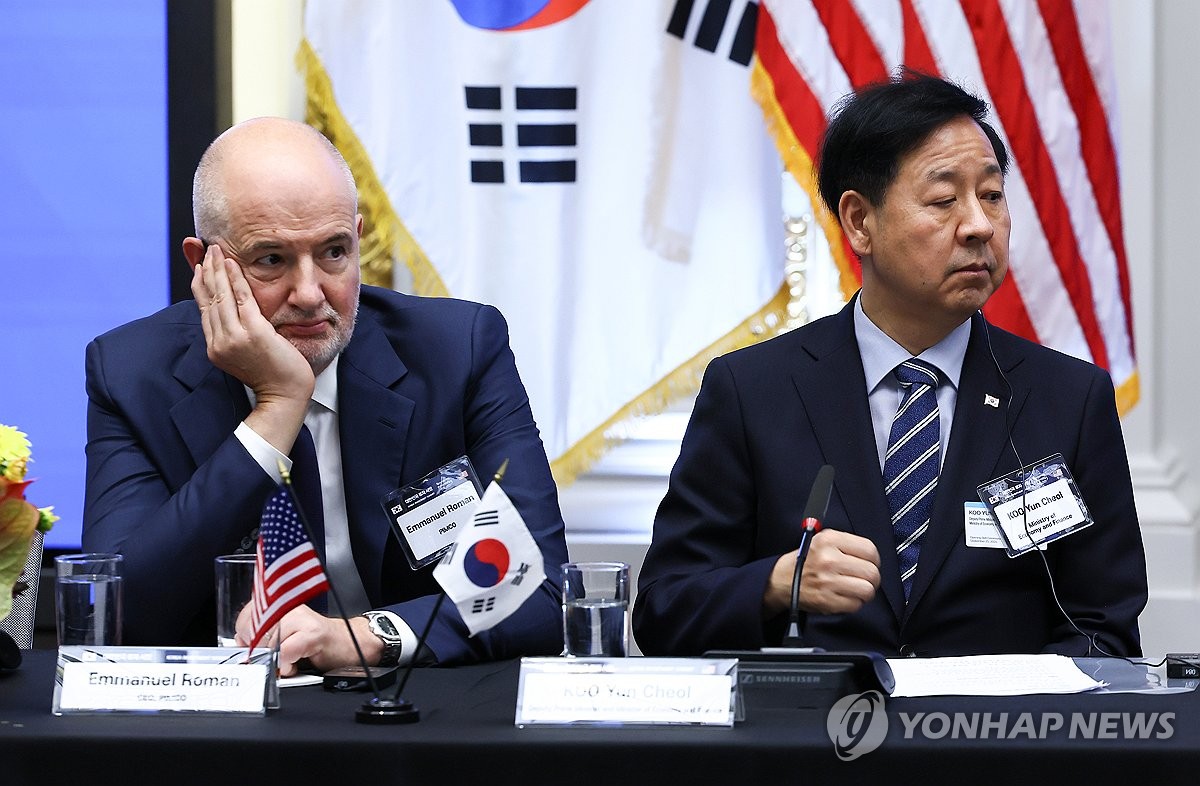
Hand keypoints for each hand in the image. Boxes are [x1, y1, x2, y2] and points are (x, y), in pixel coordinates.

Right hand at [191, 244, 312, 450]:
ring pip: (220, 295)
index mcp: (216, 348)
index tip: (200, 268)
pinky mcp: (253, 332)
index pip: (204, 310)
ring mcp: (234, 337)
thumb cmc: (272, 376)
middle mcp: (219, 342)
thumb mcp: (247, 356)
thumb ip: (237, 336)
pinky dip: (235, 278)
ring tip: (215, 250)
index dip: (201, 286)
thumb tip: (235, 319)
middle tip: (205, 249)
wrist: (285, 396)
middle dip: (206, 271)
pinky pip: (240, 298)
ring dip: (218, 269)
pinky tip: (232, 263)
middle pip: (208, 299)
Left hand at [235, 603, 382, 676]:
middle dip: (258, 652)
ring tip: (289, 661)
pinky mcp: (313, 632)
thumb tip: (240, 646)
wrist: (354, 642)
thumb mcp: (285, 637)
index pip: (246, 617)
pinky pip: (286, 651)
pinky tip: (296, 663)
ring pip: (269, 642)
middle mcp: (289, 606)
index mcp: (280, 604)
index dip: (244, 638)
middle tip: (274, 658)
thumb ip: (262, 637)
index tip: (253, 648)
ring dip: (275, 660)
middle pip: (253, 630)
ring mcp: (301, 617)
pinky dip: (287, 663)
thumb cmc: (319, 643)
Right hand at [764, 529, 880, 616]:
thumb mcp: (822, 541)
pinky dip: (853, 603)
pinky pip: (855, 605)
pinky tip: (845, 597)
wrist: (781, 580)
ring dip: (865, 592)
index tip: (870, 564)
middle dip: (872, 579)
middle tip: (865, 580)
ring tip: (856, 589)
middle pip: (872, 572)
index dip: (874, 560)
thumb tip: (872, 558)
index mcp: (829, 540)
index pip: (869, 550)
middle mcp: (828, 559)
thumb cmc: (804, 561)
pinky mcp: (826, 600)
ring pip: (867, 590)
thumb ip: (847, 544)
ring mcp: (827, 581)